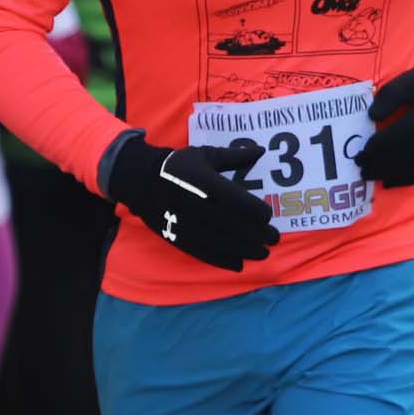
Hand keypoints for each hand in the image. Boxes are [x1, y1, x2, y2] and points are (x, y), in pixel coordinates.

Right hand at [102, 134, 279, 270]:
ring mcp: (185, 222)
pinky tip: (239, 263)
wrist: (139, 180)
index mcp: (203, 182)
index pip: (236, 200)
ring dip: (245, 250)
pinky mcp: (176, 236)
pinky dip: (222, 259)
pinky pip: (202, 251)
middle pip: (232, 224)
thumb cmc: (179, 166)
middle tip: (274, 239)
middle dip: (257, 234)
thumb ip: (234, 156)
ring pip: (220, 241)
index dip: (256, 211)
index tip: (268, 216)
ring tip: (262, 253)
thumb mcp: (204, 155)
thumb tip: (261, 151)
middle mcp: (194, 203)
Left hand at [357, 42, 413, 187]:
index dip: (384, 142)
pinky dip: (406, 179)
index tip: (364, 148)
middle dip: (383, 161)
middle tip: (360, 165)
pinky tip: (389, 181)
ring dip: (392, 173)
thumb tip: (373, 117)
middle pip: (412, 151)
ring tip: (369, 174)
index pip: (407, 129)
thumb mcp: (411, 78)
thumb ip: (391, 95)